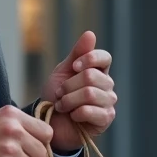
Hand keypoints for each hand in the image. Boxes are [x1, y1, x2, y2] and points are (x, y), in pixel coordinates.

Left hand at [42, 31, 116, 151]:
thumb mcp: (62, 72)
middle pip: (91, 76)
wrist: (49, 123)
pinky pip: (91, 111)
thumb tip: (90, 34)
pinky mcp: (105, 119)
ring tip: (62, 106)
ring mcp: (108, 103)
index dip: (88, 59)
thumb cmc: (56, 97)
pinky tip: (72, 116)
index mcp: (98, 71)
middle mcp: (107, 86)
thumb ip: (77, 54)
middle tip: (60, 94)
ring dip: (69, 100)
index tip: (74, 66)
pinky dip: (76, 113)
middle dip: (69, 85)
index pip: (104, 57)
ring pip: (89, 93)